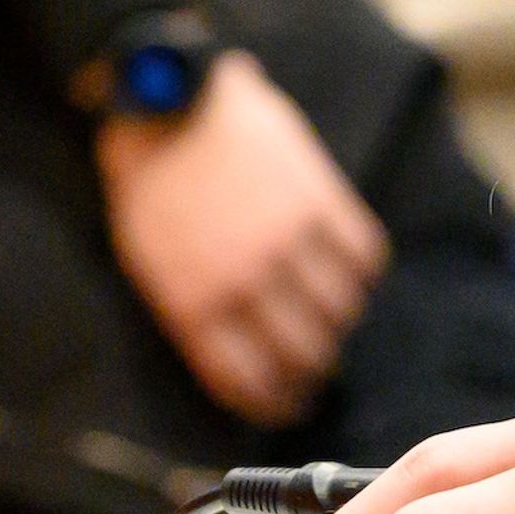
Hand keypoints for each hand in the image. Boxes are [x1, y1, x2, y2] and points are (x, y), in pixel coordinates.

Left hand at [98, 50, 390, 425]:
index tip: (289, 407)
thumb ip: (197, 318)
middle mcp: (247, 280)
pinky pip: (363, 258)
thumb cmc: (152, 192)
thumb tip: (245, 366)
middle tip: (318, 371)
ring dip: (341, 323)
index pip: (252, 382)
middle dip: (315, 373)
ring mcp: (289, 239)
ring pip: (342, 311)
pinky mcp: (321, 200)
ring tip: (332, 319)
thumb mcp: (151, 267)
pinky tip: (348, 272)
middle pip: (306, 355)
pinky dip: (361, 274)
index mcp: (196, 304)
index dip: (276, 405)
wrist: (169, 106)